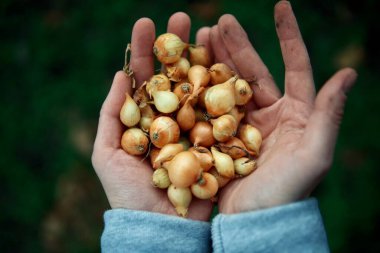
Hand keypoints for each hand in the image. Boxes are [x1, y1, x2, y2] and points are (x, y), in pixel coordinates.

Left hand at [91, 13, 212, 220]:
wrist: (159, 226)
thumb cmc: (127, 193)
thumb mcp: (107, 152)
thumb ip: (112, 114)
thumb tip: (120, 75)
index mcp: (146, 118)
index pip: (144, 78)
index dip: (144, 50)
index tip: (146, 22)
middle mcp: (172, 118)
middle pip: (174, 76)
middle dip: (176, 46)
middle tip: (182, 15)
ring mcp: (195, 127)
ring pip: (199, 88)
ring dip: (202, 59)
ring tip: (208, 31)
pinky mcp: (216, 141)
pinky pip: (219, 111)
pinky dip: (223, 89)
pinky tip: (227, 64)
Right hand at [210, 1, 356, 212]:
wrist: (255, 222)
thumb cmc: (288, 191)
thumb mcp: (315, 154)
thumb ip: (329, 114)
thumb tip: (349, 72)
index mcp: (294, 113)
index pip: (294, 66)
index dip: (288, 36)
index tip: (280, 6)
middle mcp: (268, 115)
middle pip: (252, 72)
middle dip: (238, 44)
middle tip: (219, 21)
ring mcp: (240, 125)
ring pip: (227, 85)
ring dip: (215, 60)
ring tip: (199, 36)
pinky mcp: (218, 137)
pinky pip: (208, 107)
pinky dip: (199, 88)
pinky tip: (187, 70)